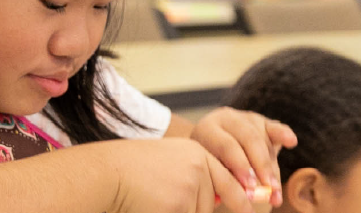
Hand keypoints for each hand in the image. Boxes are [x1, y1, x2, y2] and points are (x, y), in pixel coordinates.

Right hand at [100, 138, 249, 212]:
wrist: (110, 173)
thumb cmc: (135, 170)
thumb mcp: (171, 163)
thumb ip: (197, 176)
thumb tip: (222, 198)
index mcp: (198, 153)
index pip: (227, 179)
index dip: (241, 197)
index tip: (251, 208)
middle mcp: (199, 166)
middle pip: (211, 202)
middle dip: (196, 209)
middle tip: (170, 198)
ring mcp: (191, 185)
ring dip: (181, 212)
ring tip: (156, 200)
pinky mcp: (180, 204)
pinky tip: (154, 205)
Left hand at [191, 107, 298, 205]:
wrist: (208, 147)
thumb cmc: (208, 165)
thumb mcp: (210, 170)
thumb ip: (223, 178)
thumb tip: (236, 196)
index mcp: (206, 130)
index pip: (227, 147)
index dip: (240, 168)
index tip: (250, 189)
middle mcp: (226, 118)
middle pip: (249, 140)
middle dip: (261, 167)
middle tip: (268, 189)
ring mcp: (244, 118)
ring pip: (263, 139)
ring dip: (271, 166)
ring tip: (275, 188)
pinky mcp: (261, 121)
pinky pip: (274, 127)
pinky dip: (283, 134)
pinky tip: (291, 142)